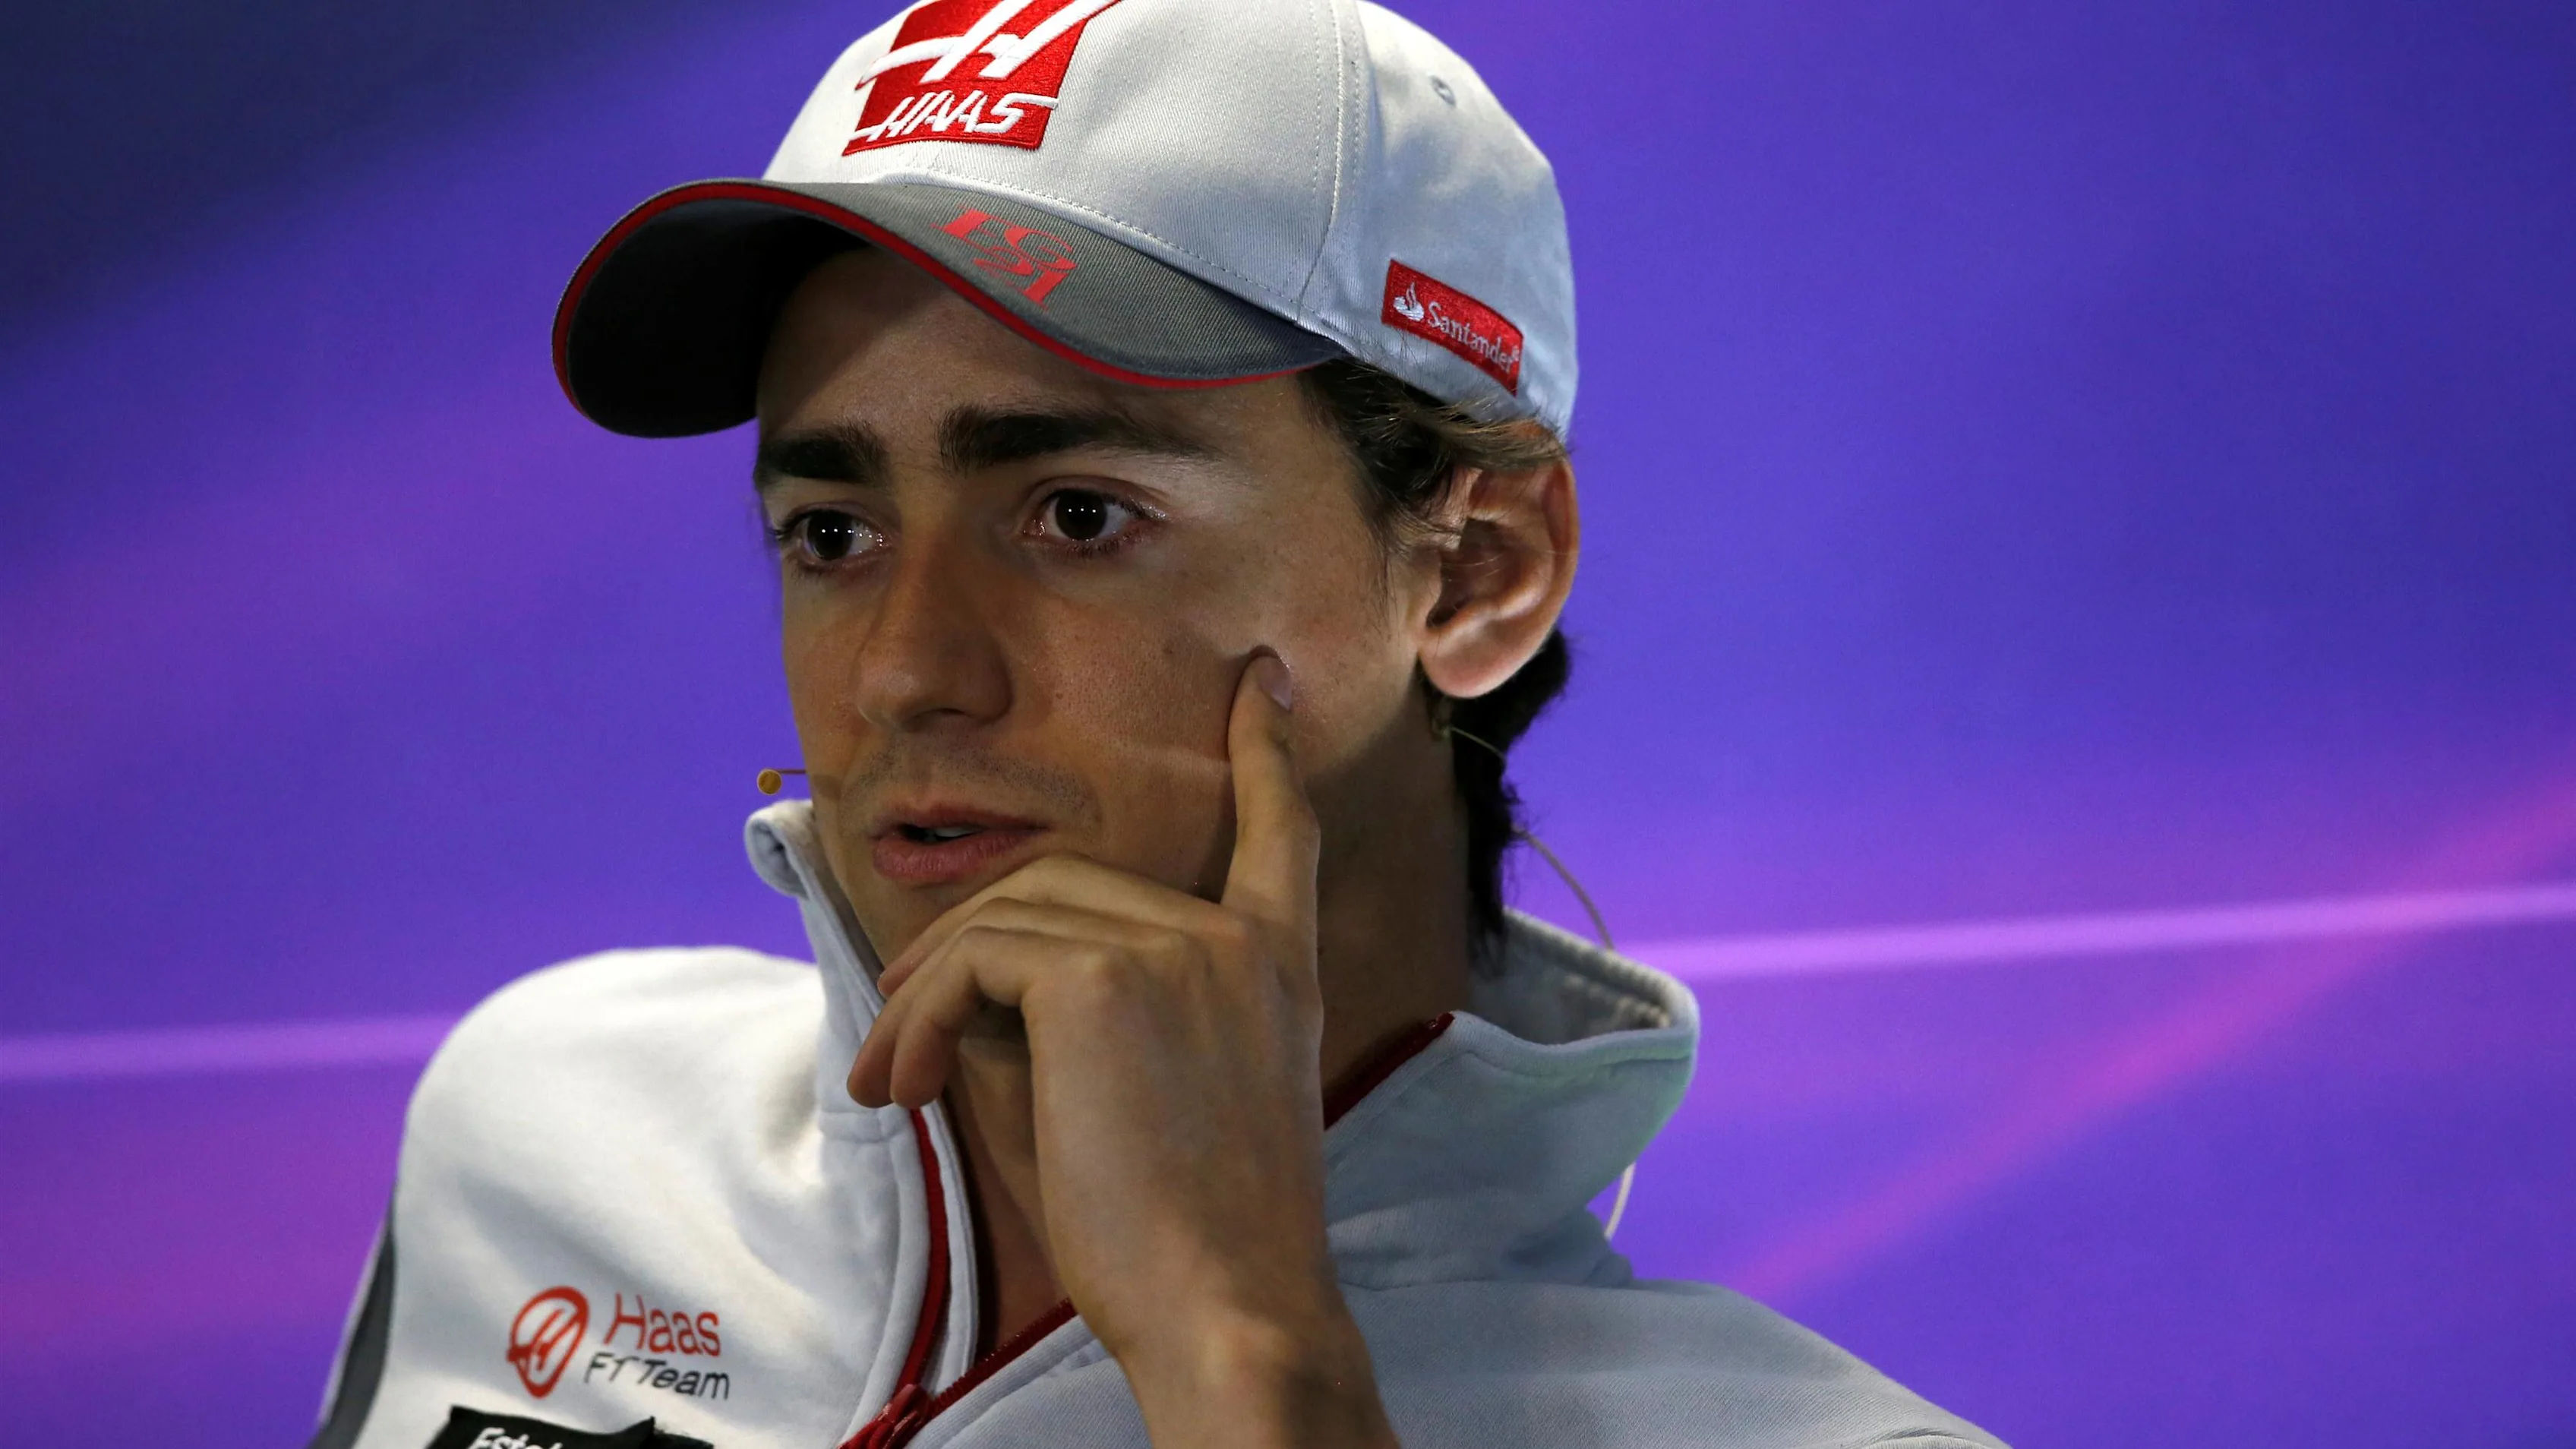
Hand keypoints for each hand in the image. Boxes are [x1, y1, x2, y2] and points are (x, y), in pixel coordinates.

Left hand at [848, 653, 1398, 1448]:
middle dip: (966, 949)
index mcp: (1275, 970)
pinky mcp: (1101, 978)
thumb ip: (1102, 1015)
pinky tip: (911, 1083)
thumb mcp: (1168, 1104)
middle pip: (1067, 885)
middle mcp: (1235, 940)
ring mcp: (1176, 948)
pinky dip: (922, 1015)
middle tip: (906, 1040)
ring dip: (926, 994)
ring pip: (1007, 919)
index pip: (1282, 832)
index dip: (1266, 752)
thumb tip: (984, 982)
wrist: (1227, 1313)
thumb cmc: (1191, 1245)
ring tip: (894, 1078)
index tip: (1261, 682)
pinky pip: (975, 962)